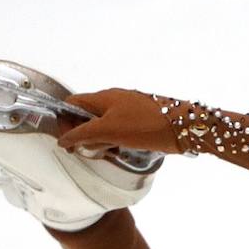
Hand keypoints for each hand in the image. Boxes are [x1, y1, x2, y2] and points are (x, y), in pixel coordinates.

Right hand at [54, 88, 183, 157]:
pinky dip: (116, 141)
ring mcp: (129, 111)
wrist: (184, 127)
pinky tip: (123, 150)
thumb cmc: (146, 125)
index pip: (72, 104)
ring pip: (104, 126)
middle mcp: (114, 101)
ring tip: (110, 151)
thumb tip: (63, 140)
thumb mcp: (109, 130)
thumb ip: (83, 134)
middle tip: (92, 151)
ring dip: (102, 140)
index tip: (70, 143)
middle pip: (87, 116)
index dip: (65, 122)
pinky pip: (120, 131)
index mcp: (103, 97)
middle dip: (85, 134)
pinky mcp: (141, 122)